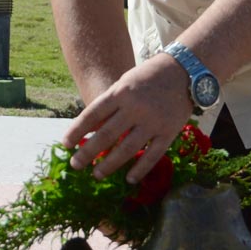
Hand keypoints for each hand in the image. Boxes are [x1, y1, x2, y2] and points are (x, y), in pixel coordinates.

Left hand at [63, 53, 192, 181]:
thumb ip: (110, 105)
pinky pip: (153, 154)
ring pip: (127, 149)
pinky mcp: (169, 131)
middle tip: (75, 165)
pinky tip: (129, 179)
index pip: (92, 115)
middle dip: (87, 153)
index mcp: (121, 92)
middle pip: (106, 135)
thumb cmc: (149, 77)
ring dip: (109, 164)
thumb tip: (90, 129)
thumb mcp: (125, 83)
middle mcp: (135, 107)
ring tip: (97, 174)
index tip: (65, 145)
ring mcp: (153, 121)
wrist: (185, 70)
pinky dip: (140, 169)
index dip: (76, 131)